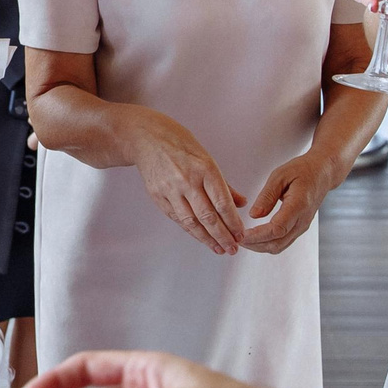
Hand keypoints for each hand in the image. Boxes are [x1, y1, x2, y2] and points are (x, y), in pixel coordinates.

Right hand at [116, 107, 248, 253]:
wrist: (147, 138)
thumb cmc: (181, 146)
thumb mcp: (207, 159)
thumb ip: (224, 184)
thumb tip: (241, 203)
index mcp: (205, 169)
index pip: (222, 203)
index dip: (233, 222)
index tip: (241, 235)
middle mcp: (187, 180)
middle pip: (208, 216)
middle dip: (223, 236)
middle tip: (233, 249)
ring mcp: (170, 189)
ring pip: (191, 222)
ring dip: (207, 239)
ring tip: (219, 249)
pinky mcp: (157, 196)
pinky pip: (177, 218)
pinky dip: (190, 230)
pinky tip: (201, 237)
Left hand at [243, 149, 343, 253]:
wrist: (322, 173)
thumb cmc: (302, 170)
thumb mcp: (280, 175)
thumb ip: (267, 196)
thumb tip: (254, 215)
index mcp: (298, 205)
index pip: (277, 229)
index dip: (258, 236)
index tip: (242, 235)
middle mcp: (302, 220)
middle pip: (277, 243)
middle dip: (255, 245)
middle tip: (236, 239)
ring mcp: (302, 226)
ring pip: (280, 246)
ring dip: (260, 246)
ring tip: (242, 239)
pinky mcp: (300, 227)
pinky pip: (283, 242)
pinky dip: (267, 243)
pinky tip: (255, 238)